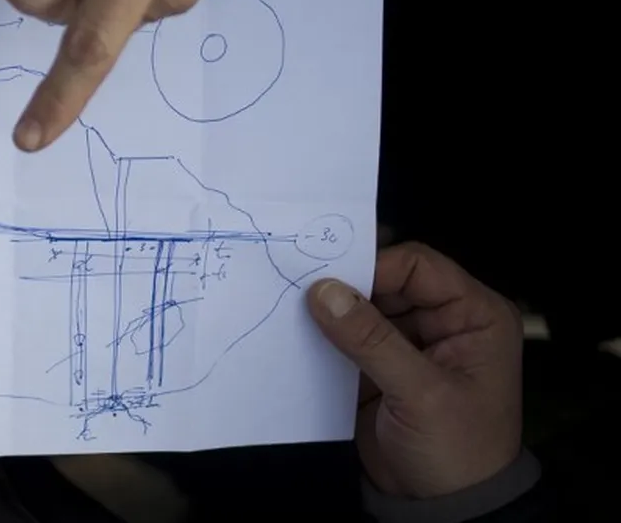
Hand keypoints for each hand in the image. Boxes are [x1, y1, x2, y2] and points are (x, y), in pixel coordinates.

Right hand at [307, 243, 523, 497]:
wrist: (445, 510)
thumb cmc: (457, 451)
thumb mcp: (420, 394)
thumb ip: (372, 340)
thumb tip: (324, 291)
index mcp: (475, 316)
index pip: (418, 266)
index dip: (374, 268)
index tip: (329, 281)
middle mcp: (444, 322)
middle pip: (386, 283)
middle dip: (347, 288)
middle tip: (300, 290)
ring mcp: (409, 345)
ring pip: (362, 308)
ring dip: (331, 313)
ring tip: (291, 311)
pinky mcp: (380, 368)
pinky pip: (348, 338)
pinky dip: (324, 338)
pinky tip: (297, 338)